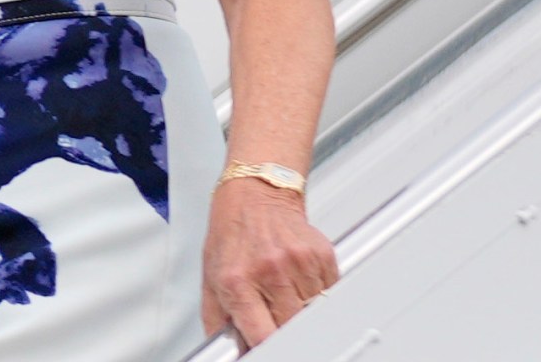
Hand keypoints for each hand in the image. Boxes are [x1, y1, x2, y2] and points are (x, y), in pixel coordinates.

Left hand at [202, 179, 337, 347]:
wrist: (254, 194)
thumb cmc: (231, 235)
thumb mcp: (211, 278)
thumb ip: (219, 321)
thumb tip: (231, 353)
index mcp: (238, 281)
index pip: (262, 336)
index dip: (268, 350)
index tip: (269, 350)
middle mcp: (269, 272)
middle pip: (292, 328)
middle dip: (285, 329)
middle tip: (276, 317)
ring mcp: (298, 263)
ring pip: (313, 313)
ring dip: (302, 310)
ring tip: (284, 290)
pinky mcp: (320, 255)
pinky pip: (328, 292)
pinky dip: (317, 293)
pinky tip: (298, 277)